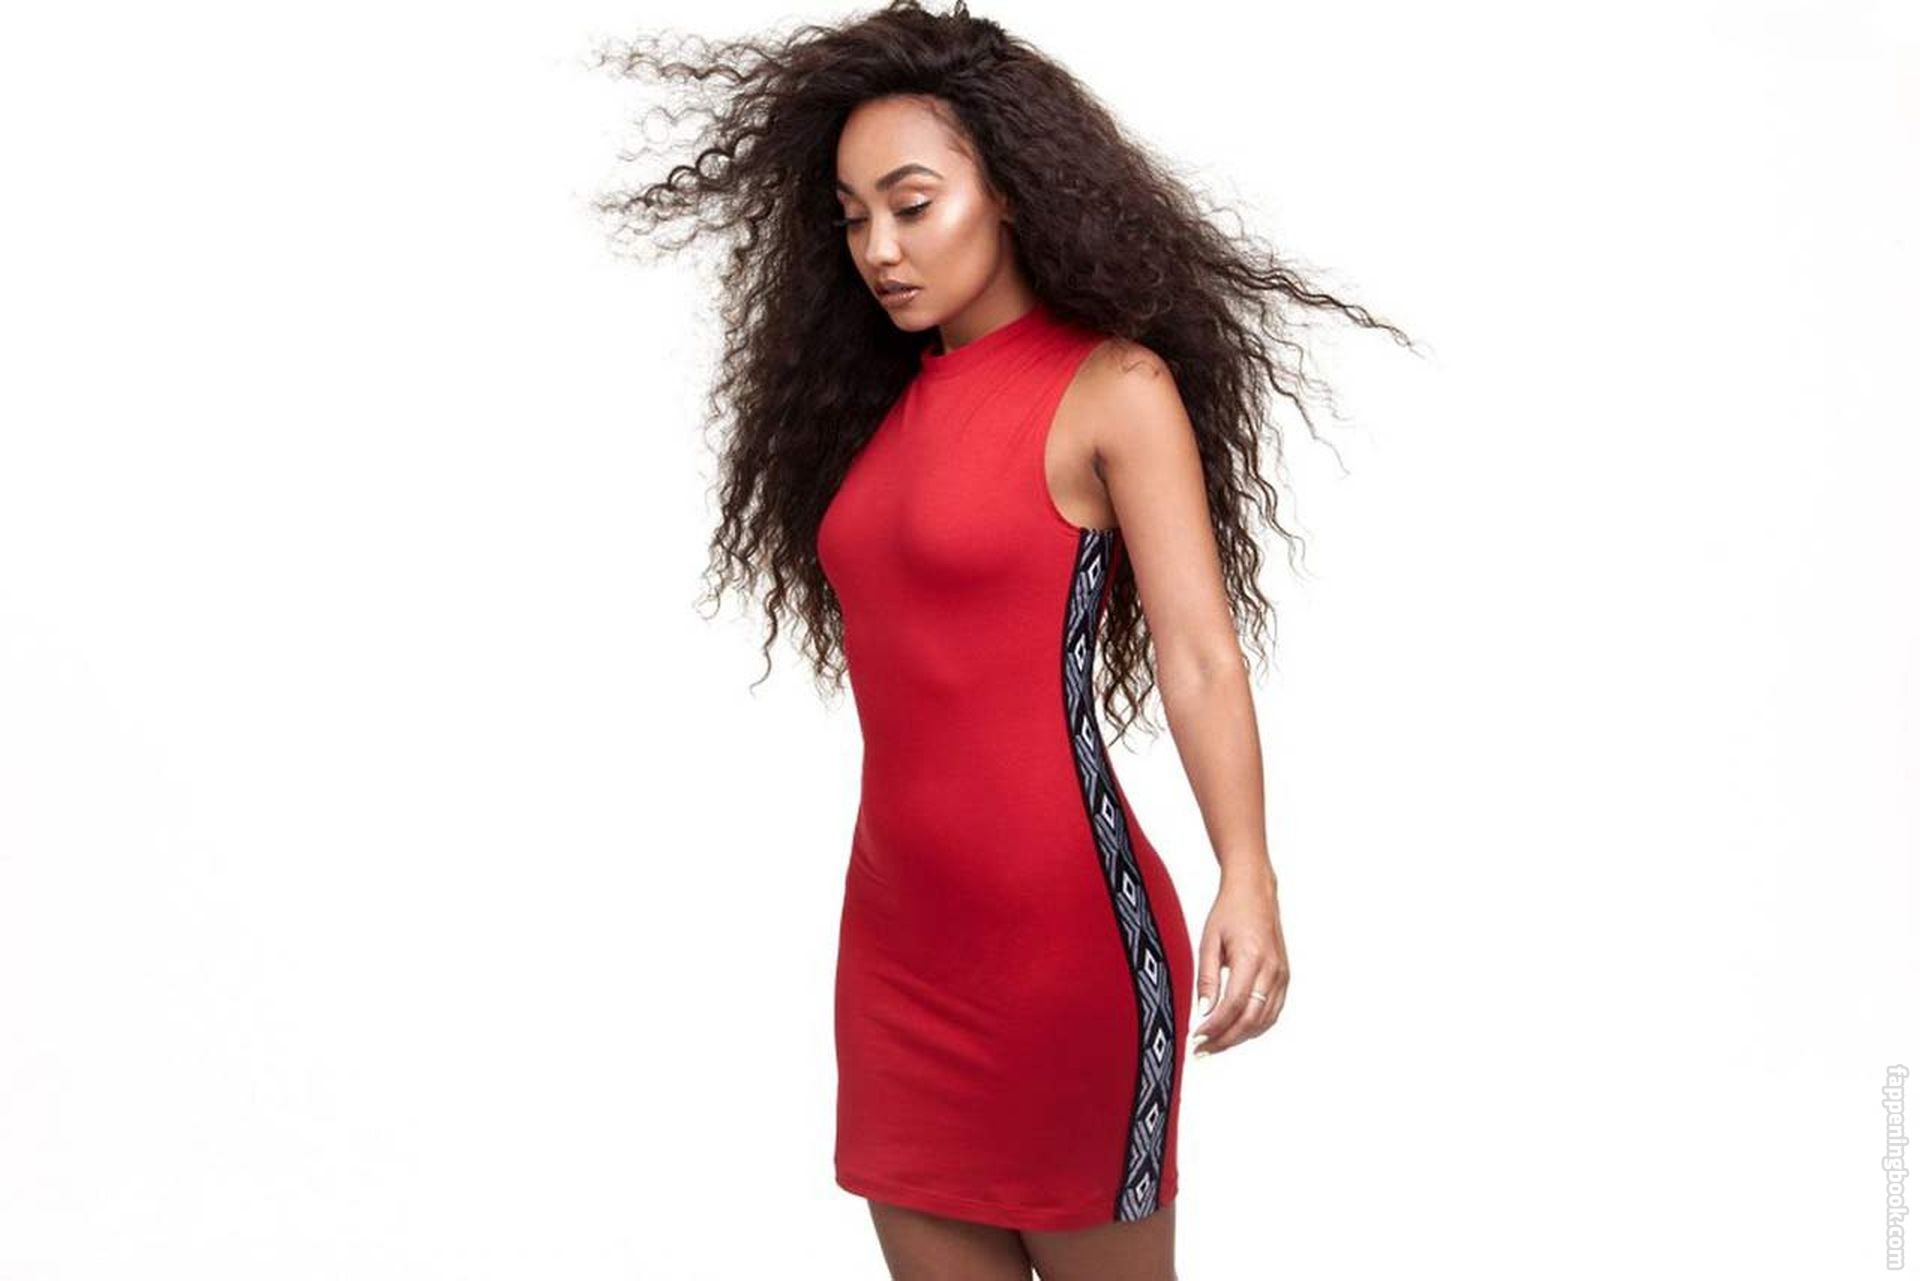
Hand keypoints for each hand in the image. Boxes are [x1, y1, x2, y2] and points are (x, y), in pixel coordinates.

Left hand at [1190, 870, 1287, 1057]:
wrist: (1255, 891)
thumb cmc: (1230, 912)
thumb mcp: (1209, 941)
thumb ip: (1207, 978)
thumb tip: (1204, 1011)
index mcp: (1250, 958)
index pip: (1233, 1006)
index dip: (1215, 1027)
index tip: (1196, 1038)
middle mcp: (1271, 970)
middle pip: (1250, 1019)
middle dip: (1225, 1040)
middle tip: (1202, 1050)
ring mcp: (1281, 975)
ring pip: (1264, 1020)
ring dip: (1239, 1037)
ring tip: (1215, 1045)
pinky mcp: (1284, 977)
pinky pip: (1272, 1011)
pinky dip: (1255, 1026)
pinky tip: (1236, 1031)